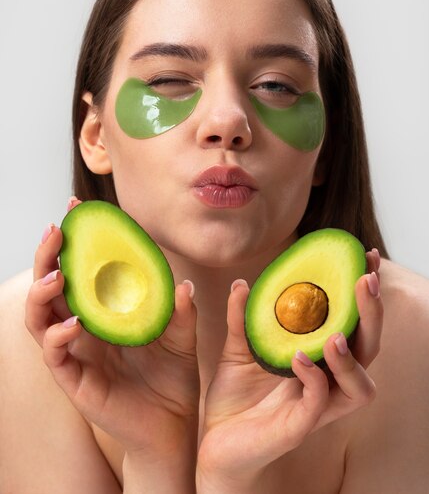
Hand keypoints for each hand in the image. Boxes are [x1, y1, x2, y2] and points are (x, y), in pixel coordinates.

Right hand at [25, 198, 199, 462]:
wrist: (174, 425)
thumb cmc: (173, 377)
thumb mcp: (183, 337)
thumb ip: (182, 312)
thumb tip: (184, 285)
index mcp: (105, 312)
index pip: (81, 270)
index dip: (75, 240)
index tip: (76, 208)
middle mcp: (84, 328)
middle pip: (51, 287)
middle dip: (47, 256)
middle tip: (57, 231)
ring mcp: (76, 354)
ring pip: (40, 319)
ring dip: (42, 293)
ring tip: (57, 276)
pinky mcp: (75, 381)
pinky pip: (56, 356)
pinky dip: (59, 337)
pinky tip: (73, 324)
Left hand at [197, 250, 382, 491]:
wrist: (213, 443)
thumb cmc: (235, 399)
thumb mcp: (238, 351)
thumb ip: (242, 319)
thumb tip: (242, 282)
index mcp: (319, 361)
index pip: (353, 325)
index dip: (363, 294)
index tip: (364, 257)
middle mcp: (327, 384)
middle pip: (368, 350)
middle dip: (372, 314)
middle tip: (365, 280)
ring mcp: (317, 409)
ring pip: (359, 388)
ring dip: (352, 357)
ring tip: (335, 334)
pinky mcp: (298, 429)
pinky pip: (319, 404)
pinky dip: (314, 379)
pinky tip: (299, 359)